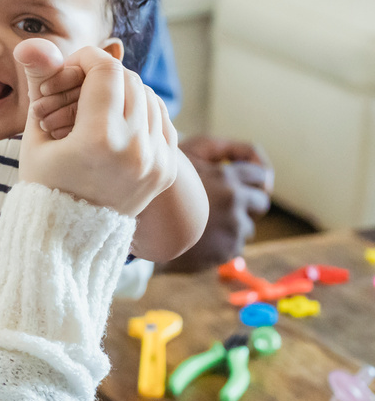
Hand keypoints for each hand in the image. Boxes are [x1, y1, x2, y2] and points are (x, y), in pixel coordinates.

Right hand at [14, 39, 178, 217]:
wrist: (69, 241)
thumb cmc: (43, 186)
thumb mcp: (35, 135)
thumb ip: (40, 84)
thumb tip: (31, 42)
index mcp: (99, 140)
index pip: (107, 71)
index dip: (87, 59)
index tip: (70, 68)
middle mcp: (135, 149)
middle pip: (130, 80)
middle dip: (103, 75)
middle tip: (78, 88)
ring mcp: (156, 161)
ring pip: (149, 97)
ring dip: (123, 92)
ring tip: (95, 108)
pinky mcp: (166, 169)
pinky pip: (162, 120)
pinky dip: (141, 112)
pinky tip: (117, 123)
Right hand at [158, 136, 273, 272]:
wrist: (138, 221)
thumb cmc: (162, 182)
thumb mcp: (187, 152)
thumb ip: (221, 148)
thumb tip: (252, 161)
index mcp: (227, 177)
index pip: (262, 175)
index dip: (256, 178)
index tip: (250, 184)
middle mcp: (234, 202)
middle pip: (261, 203)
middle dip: (247, 202)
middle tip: (225, 203)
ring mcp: (232, 229)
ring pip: (247, 226)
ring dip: (232, 223)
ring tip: (204, 221)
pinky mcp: (226, 251)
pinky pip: (234, 246)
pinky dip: (220, 242)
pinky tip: (199, 237)